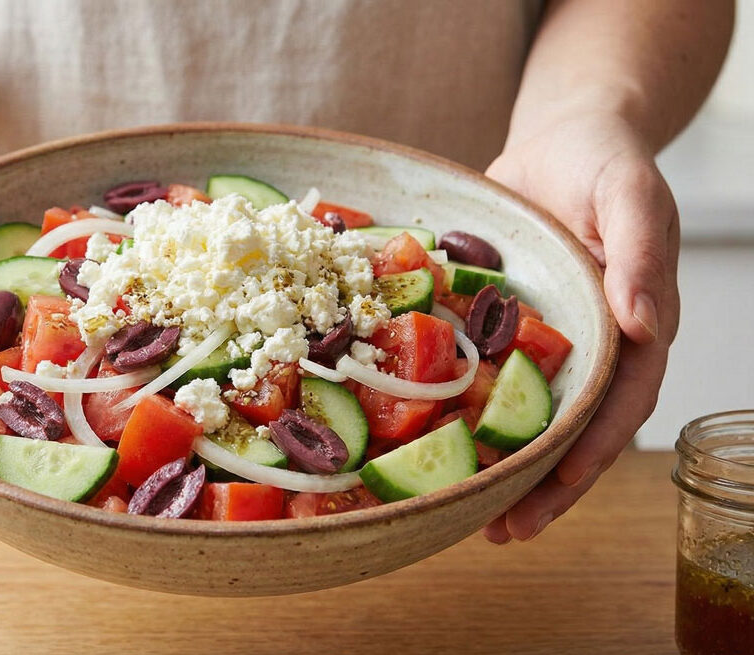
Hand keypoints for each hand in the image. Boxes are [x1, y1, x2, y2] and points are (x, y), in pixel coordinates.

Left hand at [482, 112, 679, 541]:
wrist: (560, 138)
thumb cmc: (603, 160)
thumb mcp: (629, 191)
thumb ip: (642, 252)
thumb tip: (645, 322)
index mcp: (632, 326)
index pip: (619, 404)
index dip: (590, 452)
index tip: (555, 492)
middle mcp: (590, 345)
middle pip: (573, 428)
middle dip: (542, 484)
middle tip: (501, 533)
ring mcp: (545, 341)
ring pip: (527, 414)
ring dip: (502, 464)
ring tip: (463, 513)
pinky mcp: (503, 328)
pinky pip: (485, 376)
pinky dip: (464, 411)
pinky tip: (430, 443)